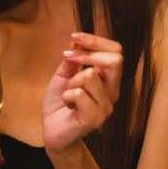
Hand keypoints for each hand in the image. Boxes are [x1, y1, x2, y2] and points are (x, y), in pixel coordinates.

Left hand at [41, 31, 122, 154]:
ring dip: (72, 81)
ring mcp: (105, 107)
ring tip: (69, 95)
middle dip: (88, 54)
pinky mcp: (94, 119)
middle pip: (115, 60)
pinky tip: (68, 105)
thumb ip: (73, 58)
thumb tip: (77, 39)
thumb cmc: (60, 103)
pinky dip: (67, 95)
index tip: (75, 37)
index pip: (116, 52)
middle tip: (70, 59)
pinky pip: (79, 93)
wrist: (52, 131)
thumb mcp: (64, 75)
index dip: (96, 41)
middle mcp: (111, 93)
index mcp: (107, 80)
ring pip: (90, 75)